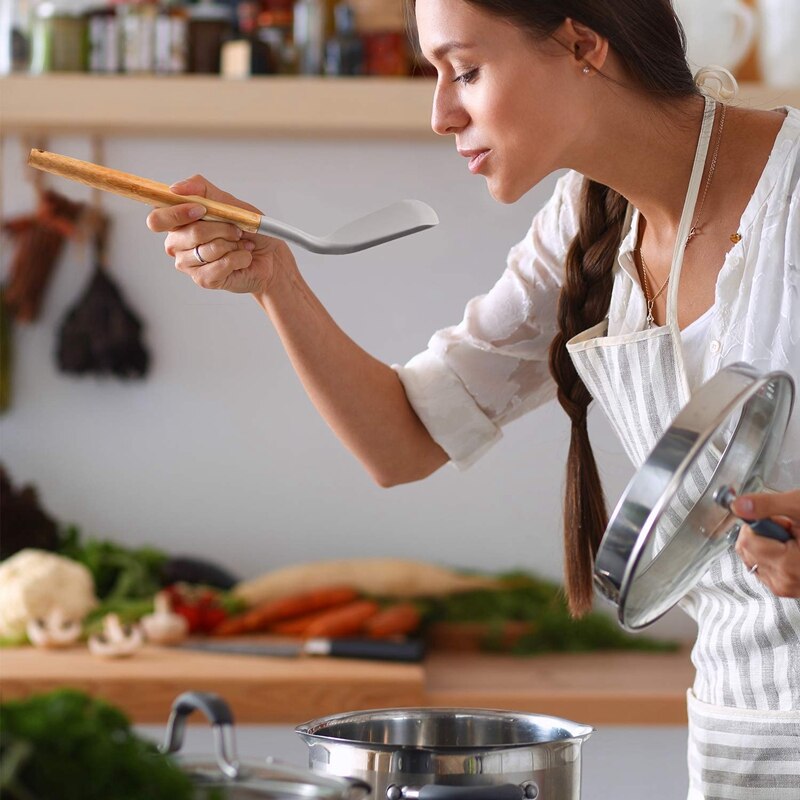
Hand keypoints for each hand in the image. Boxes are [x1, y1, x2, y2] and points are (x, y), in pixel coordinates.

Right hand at [146, 175, 295, 295]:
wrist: (270, 255)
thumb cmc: (247, 229)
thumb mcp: (227, 202)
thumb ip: (201, 190)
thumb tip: (175, 188)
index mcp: (176, 222)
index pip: (158, 218)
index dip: (177, 213)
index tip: (203, 210)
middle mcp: (177, 244)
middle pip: (190, 232)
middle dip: (221, 228)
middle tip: (236, 229)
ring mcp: (188, 264)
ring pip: (207, 249)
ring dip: (233, 244)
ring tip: (241, 244)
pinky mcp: (203, 280)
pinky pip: (219, 265)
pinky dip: (239, 258)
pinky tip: (243, 257)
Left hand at [733, 489, 799, 597]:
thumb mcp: (799, 507)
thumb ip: (767, 506)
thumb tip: (739, 505)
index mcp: (787, 565)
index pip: (747, 540)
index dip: (759, 523)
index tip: (778, 520)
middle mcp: (784, 582)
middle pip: (747, 550)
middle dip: (763, 534)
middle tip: (789, 529)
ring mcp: (785, 587)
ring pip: (752, 558)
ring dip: (766, 543)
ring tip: (794, 539)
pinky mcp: (786, 587)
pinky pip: (763, 566)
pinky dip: (772, 554)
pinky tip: (793, 548)